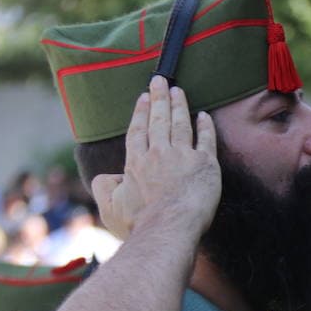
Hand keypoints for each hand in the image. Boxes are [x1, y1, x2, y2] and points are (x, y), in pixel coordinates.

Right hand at [91, 75, 219, 241]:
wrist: (168, 229)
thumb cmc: (139, 224)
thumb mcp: (109, 208)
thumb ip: (103, 188)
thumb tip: (106, 178)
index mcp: (136, 164)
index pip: (138, 131)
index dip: (141, 113)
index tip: (143, 98)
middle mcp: (158, 155)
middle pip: (159, 121)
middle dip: (159, 98)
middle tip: (160, 80)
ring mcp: (182, 157)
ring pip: (180, 124)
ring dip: (179, 105)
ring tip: (178, 90)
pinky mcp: (205, 165)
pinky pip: (206, 140)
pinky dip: (205, 126)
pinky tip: (204, 116)